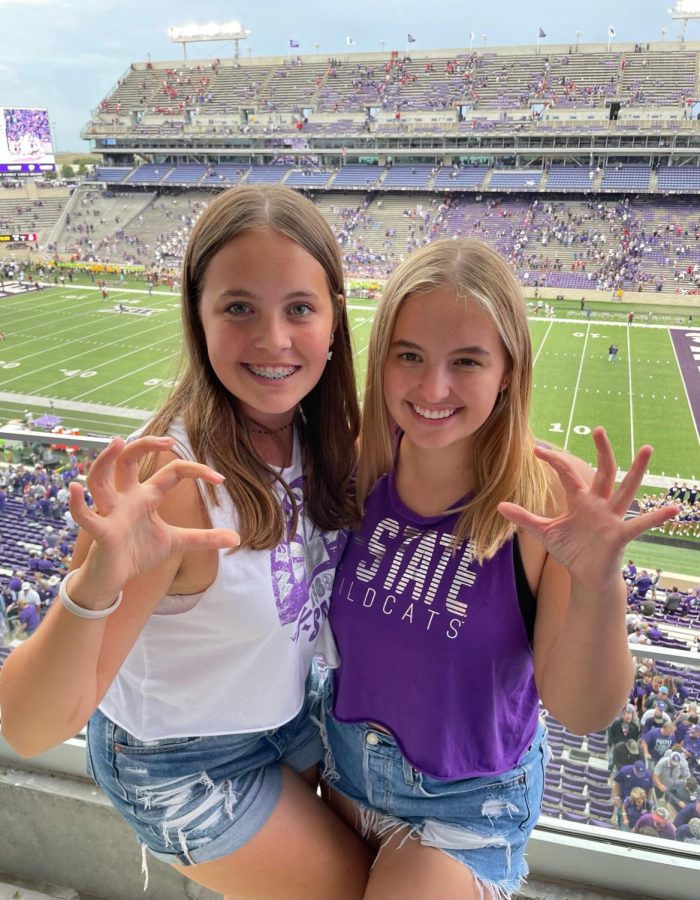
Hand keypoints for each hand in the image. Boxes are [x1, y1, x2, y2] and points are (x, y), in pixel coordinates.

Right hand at [68, 436, 239, 595]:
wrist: (114, 579)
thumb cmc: (138, 553)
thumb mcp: (176, 543)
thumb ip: (204, 538)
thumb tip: (237, 538)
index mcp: (147, 496)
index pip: (172, 472)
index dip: (196, 470)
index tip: (220, 480)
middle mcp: (127, 497)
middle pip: (129, 461)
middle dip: (144, 445)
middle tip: (167, 440)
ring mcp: (111, 512)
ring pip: (100, 479)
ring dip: (105, 461)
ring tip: (116, 442)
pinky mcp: (100, 532)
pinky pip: (83, 515)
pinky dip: (77, 503)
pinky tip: (73, 488)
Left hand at [498, 427, 679, 593]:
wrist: (585, 576)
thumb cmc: (571, 550)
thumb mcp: (545, 532)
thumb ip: (524, 518)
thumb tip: (499, 505)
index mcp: (580, 500)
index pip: (567, 474)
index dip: (553, 461)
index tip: (537, 450)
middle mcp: (598, 503)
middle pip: (603, 471)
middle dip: (602, 451)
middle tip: (599, 429)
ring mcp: (611, 517)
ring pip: (626, 489)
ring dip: (637, 470)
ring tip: (647, 448)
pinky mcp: (620, 535)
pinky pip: (640, 524)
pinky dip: (656, 517)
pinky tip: (673, 510)